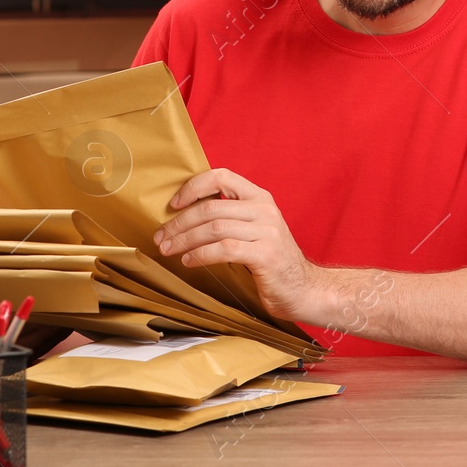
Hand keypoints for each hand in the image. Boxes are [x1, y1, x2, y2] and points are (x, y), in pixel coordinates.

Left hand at [154, 168, 326, 321]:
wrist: (304, 290)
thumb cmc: (272, 262)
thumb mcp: (254, 230)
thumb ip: (230, 217)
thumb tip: (186, 216)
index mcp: (260, 197)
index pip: (221, 177)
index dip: (193, 187)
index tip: (174, 204)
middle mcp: (264, 209)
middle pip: (211, 208)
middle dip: (180, 223)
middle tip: (161, 237)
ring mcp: (267, 231)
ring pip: (214, 228)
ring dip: (184, 240)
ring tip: (168, 250)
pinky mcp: (265, 254)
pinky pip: (224, 249)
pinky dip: (201, 255)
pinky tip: (188, 261)